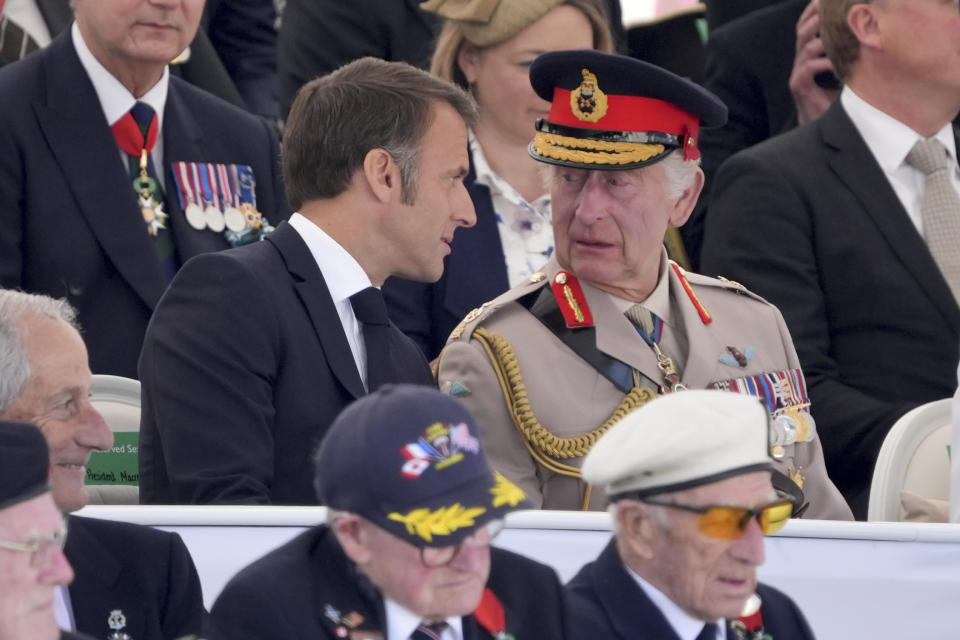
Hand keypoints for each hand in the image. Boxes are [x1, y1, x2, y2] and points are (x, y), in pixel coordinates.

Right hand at [788, 0, 839, 124]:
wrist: (820, 122)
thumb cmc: (835, 96)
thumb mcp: (843, 68)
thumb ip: (848, 52)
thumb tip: (870, 32)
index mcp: (809, 52)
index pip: (806, 24)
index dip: (813, 10)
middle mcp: (801, 59)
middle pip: (802, 30)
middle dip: (816, 16)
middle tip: (832, 7)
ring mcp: (798, 72)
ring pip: (805, 46)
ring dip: (824, 38)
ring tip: (840, 33)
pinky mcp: (798, 85)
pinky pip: (809, 67)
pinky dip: (825, 62)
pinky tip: (839, 64)